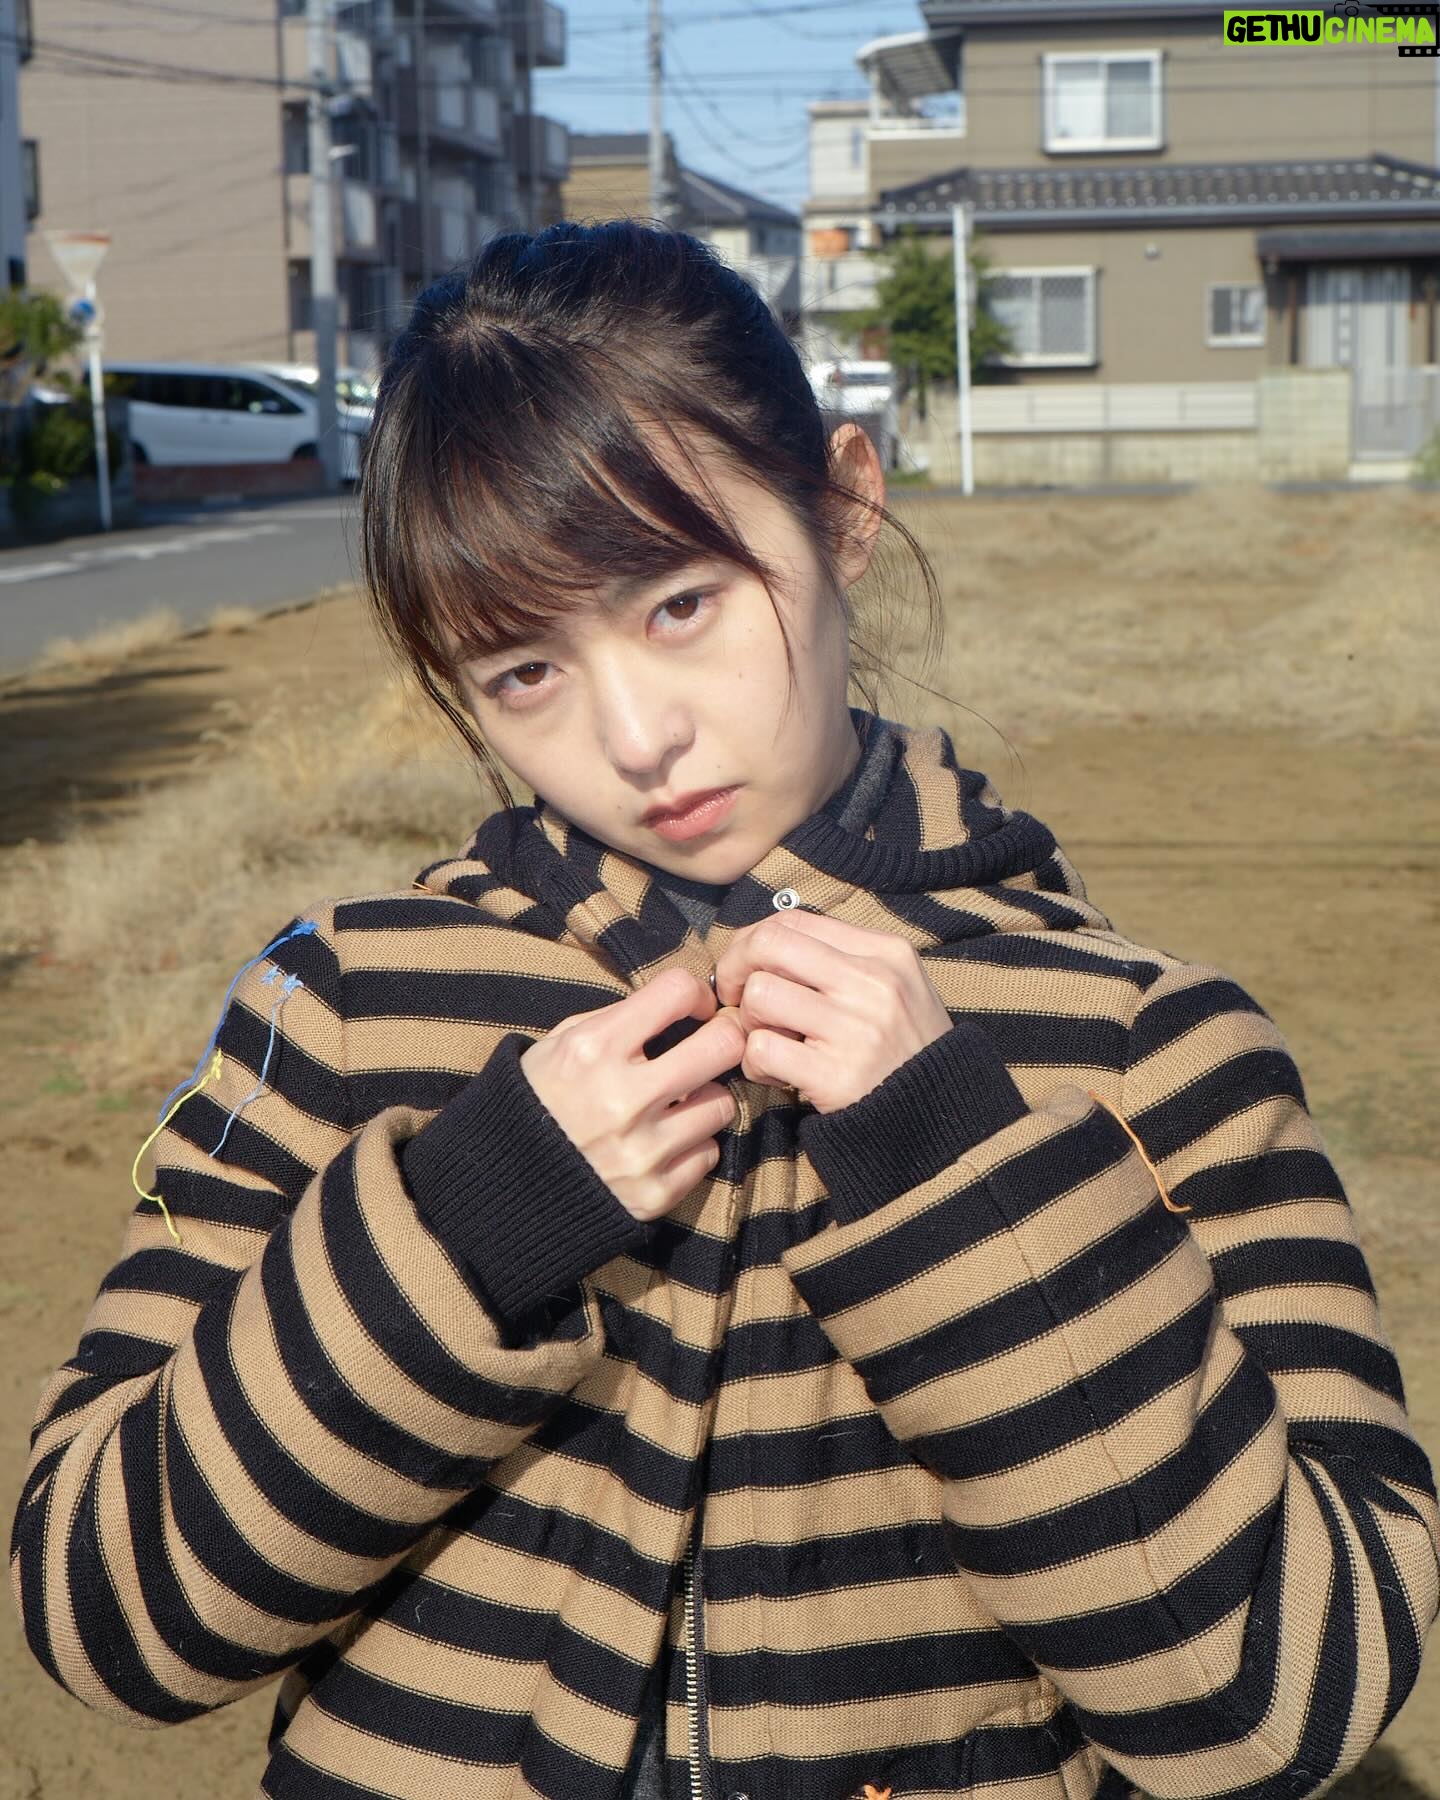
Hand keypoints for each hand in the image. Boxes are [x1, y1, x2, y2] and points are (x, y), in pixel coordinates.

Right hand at [520, 969, 744, 1222]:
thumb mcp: (559, 1044)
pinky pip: (707, 1153)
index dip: (696, 994)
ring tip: (678, 1104)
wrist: (504, 1186)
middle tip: (712, 1048)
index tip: (695, 1009)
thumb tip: (682, 1007)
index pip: (678, 991)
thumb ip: (616, 1022)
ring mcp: (640, 1150)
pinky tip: (664, 1143)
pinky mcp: (653, 1194)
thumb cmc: (536, 1101)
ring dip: (705, 1100)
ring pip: (722, 1104)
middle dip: (723, 1039)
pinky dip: (691, 1146)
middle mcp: (621, 1098)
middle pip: (723, 1047)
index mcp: (593, 1049)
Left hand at [712, 911, 952, 1114]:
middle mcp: (873, 982)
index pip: (794, 920)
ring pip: (760, 994)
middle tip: (735, 997)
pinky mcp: (836, 1075)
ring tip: (769, 1040)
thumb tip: (763, 945)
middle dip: (735, 968)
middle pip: (769, 944)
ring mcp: (856, 1028)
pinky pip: (762, 1049)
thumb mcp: (895, 986)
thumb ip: (839, 960)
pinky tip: (777, 1074)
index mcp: (886, 952)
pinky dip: (755, 1064)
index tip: (747, 968)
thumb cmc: (905, 1047)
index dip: (753, 941)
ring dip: (748, 1021)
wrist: (943, 1115)